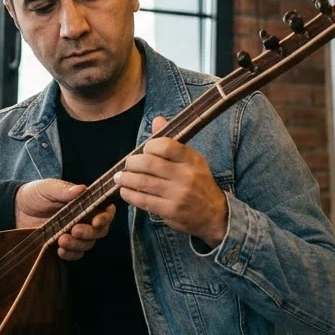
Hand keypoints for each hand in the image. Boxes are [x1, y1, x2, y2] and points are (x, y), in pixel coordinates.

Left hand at [15, 178, 116, 260]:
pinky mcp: (64, 245)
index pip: (105, 210)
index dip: (105, 217)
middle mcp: (83, 219)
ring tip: (62, 239)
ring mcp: (74, 234)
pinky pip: (75, 254)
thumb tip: (81, 189)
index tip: (96, 221)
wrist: (16, 210)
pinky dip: (70, 254)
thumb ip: (63, 190)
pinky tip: (60, 249)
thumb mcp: (47, 188)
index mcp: (84, 203)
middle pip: (99, 231)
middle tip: (75, 230)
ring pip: (88, 244)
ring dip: (78, 244)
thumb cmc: (35, 194)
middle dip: (90, 233)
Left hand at [114, 115, 228, 245]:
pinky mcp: (170, 210)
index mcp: (192, 159)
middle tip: (127, 165)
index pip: (165, 145)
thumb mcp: (192, 160)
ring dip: (126, 179)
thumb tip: (157, 120)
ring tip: (120, 178)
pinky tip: (125, 191)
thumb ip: (172, 142)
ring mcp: (178, 194)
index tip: (143, 151)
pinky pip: (143, 200)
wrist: (214, 214)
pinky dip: (129, 194)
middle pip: (149, 163)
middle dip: (132, 163)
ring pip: (143, 182)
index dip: (148, 146)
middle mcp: (186, 175)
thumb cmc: (198, 183)